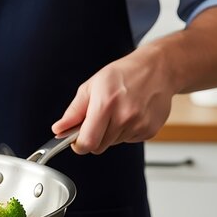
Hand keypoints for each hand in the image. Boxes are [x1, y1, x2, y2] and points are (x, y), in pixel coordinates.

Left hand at [52, 45, 175, 154]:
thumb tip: (59, 129)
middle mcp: (125, 116)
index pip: (87, 142)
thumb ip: (74, 111)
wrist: (157, 69)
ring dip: (110, 133)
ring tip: (117, 112)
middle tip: (98, 119)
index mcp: (106, 104)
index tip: (76, 140)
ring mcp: (139, 125)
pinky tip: (130, 114)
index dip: (78, 145)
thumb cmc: (123, 75)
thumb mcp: (91, 86)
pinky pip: (128, 140)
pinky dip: (125, 132)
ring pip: (113, 144)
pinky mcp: (150, 131)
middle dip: (93, 137)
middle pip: (98, 146)